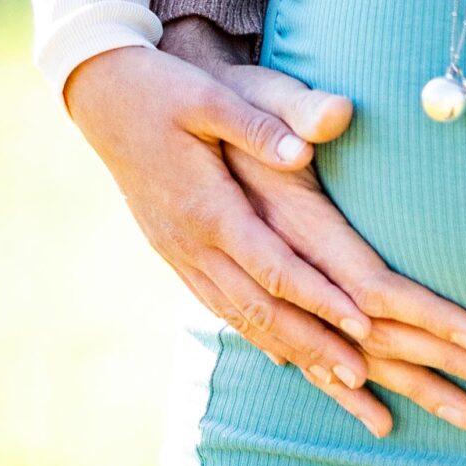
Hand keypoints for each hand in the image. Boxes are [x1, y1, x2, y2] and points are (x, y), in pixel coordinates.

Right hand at [74, 17, 465, 441]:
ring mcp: (179, 252)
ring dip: (288, 347)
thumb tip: (304, 149)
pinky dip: (254, 333)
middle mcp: (192, 241)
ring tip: (338, 378)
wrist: (102, 94)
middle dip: (313, 345)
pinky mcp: (174, 250)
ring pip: (238, 315)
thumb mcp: (209, 94)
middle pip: (258, 308)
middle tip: (363, 376)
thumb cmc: (164, 86)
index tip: (363, 323)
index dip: (319, 297)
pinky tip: (281, 349)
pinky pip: (219, 305)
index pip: (272, 265)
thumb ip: (259, 123)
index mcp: (207, 205)